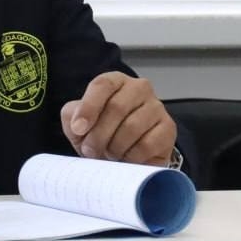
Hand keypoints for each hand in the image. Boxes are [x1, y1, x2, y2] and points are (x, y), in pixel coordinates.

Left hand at [60, 71, 175, 166]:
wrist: (126, 154)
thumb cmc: (102, 133)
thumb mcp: (79, 123)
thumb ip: (72, 116)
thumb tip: (77, 124)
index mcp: (116, 81)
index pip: (102, 85)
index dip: (88, 107)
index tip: (78, 130)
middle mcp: (139, 88)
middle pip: (117, 107)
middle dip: (99, 135)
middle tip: (89, 151)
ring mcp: (157, 107)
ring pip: (132, 127)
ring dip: (114, 147)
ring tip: (108, 155)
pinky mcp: (168, 128)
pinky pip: (146, 144)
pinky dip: (131, 157)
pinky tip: (125, 159)